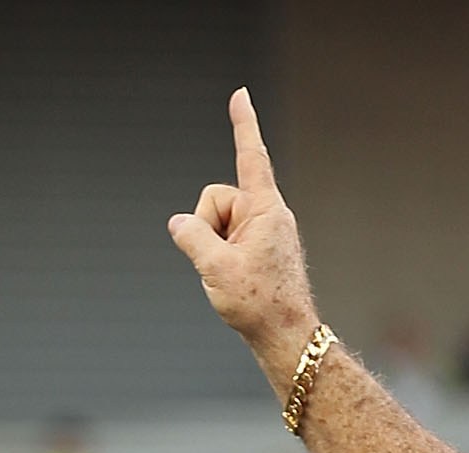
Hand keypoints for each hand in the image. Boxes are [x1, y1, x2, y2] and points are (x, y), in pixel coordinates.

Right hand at [168, 88, 318, 388]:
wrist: (288, 341)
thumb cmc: (260, 305)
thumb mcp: (216, 268)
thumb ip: (192, 237)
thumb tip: (180, 224)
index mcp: (265, 210)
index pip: (250, 156)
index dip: (243, 124)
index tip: (241, 94)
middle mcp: (268, 216)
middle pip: (216, 200)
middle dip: (207, 227)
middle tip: (225, 267)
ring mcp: (265, 234)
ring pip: (218, 224)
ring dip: (215, 249)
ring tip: (235, 280)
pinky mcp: (261, 251)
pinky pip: (227, 243)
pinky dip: (222, 259)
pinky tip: (236, 284)